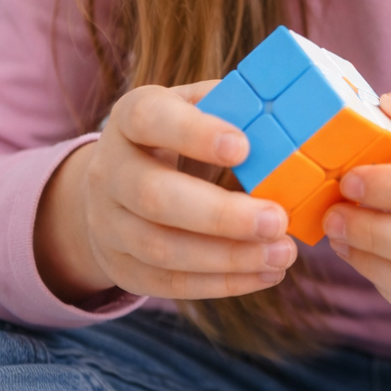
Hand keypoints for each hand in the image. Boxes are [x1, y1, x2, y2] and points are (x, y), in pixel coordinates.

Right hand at [34, 83, 296, 303]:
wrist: (117, 188)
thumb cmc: (178, 137)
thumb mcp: (195, 109)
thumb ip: (231, 107)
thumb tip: (281, 116)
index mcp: (131, 118)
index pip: (150, 119)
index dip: (193, 133)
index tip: (244, 148)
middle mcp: (109, 170)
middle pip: (153, 196)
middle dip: (220, 214)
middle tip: (277, 220)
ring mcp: (108, 224)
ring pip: (161, 248)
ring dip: (228, 257)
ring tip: (282, 253)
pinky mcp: (123, 266)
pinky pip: (170, 283)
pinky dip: (223, 283)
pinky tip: (266, 274)